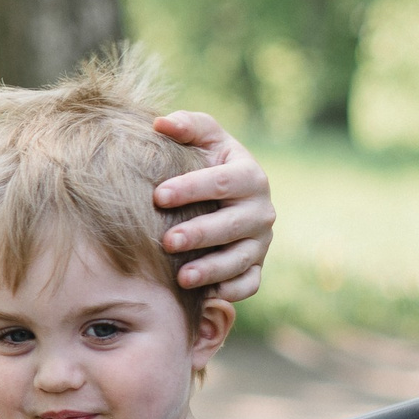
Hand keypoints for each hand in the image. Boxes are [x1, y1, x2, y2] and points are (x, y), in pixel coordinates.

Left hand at [152, 111, 273, 301]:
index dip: (192, 188)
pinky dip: (231, 291)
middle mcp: (260, 211)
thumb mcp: (203, 139)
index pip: (223, 181)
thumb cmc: (204, 162)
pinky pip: (249, 283)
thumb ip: (188, 125)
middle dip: (201, 234)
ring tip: (182, 278)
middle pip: (233, 224)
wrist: (221, 196)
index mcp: (248, 176)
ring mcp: (259, 242)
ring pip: (241, 259)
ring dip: (213, 269)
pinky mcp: (254, 267)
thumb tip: (161, 123)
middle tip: (168, 241)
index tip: (158, 195)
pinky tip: (206, 296)